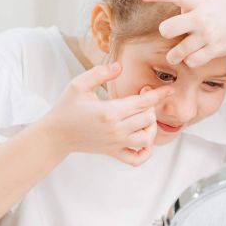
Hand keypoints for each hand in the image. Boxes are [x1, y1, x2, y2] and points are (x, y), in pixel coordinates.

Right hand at [43, 63, 172, 165]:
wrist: (56, 135)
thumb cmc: (67, 108)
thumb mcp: (78, 85)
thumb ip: (100, 73)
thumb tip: (120, 66)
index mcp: (109, 111)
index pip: (143, 102)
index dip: (158, 94)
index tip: (169, 89)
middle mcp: (115, 129)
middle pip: (148, 118)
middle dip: (150, 106)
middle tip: (142, 98)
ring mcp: (116, 143)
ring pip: (147, 138)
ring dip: (151, 127)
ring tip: (143, 117)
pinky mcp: (113, 153)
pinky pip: (137, 159)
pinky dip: (146, 152)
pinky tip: (143, 140)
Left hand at [140, 0, 225, 67]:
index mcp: (201, 0)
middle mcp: (203, 18)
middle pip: (169, 28)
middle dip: (166, 31)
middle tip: (170, 33)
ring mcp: (209, 36)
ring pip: (179, 50)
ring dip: (175, 54)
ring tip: (176, 54)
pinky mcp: (216, 50)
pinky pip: (194, 61)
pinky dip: (190, 61)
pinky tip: (192, 57)